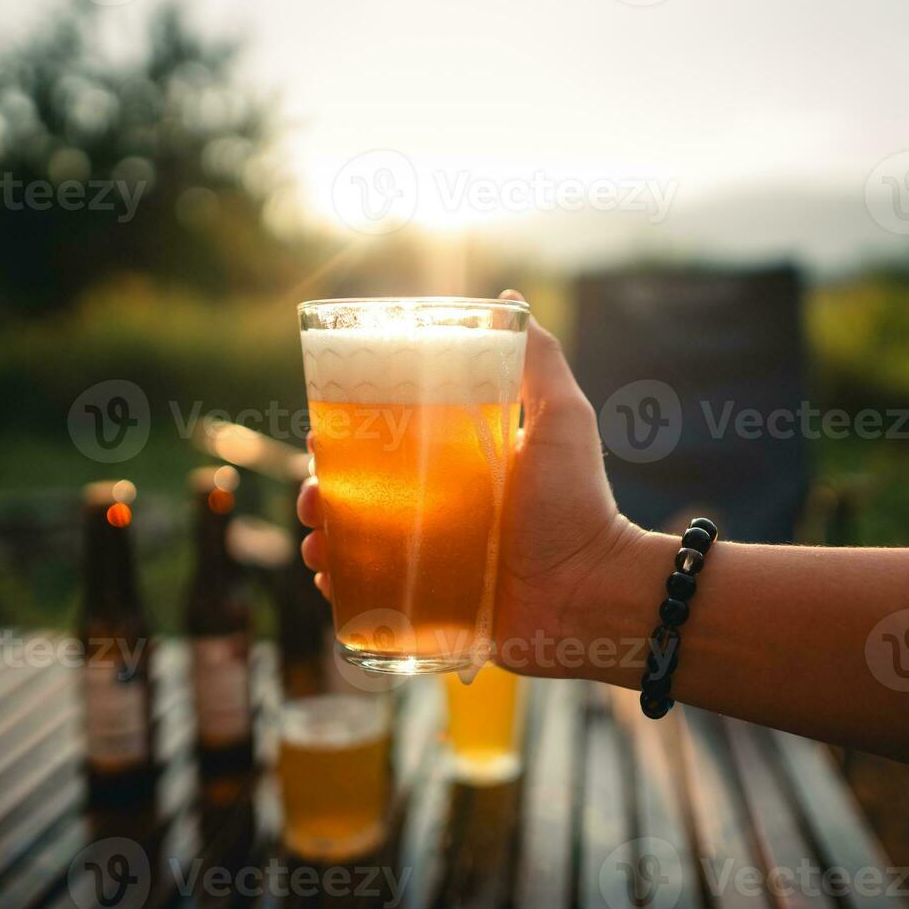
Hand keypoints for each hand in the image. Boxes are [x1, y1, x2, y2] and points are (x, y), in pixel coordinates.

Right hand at [296, 290, 640, 675]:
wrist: (593, 591)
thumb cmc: (580, 504)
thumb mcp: (563, 420)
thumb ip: (539, 363)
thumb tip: (506, 300)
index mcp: (457, 468)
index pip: (385, 446)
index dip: (345, 440)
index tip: (318, 434)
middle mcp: (438, 512)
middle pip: (358, 496)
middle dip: (322, 493)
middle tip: (315, 497)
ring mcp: (430, 563)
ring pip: (355, 546)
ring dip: (322, 540)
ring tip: (318, 543)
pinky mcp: (430, 608)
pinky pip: (371, 597)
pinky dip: (342, 588)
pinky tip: (330, 580)